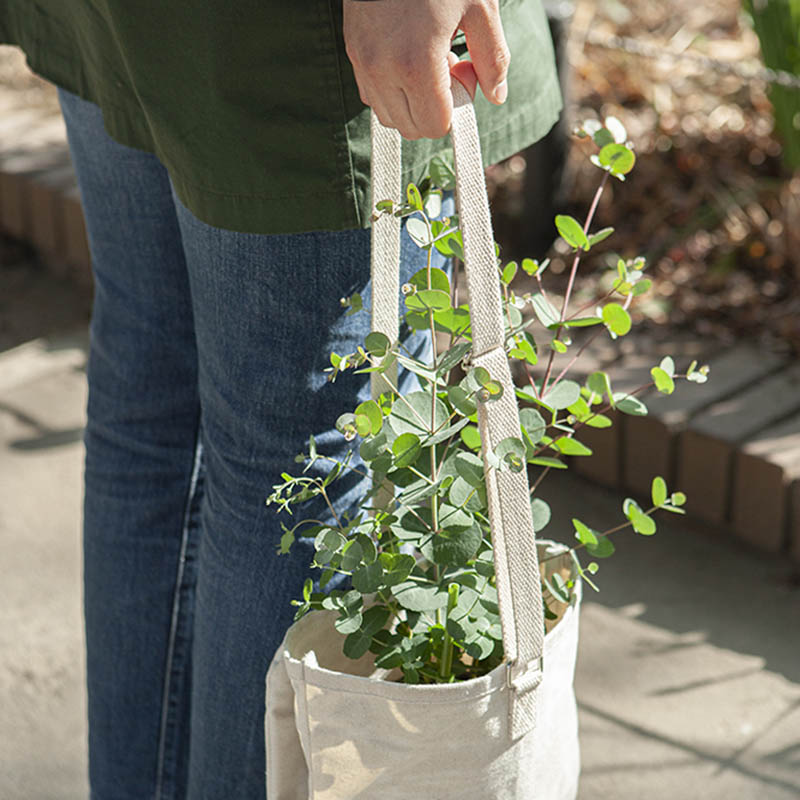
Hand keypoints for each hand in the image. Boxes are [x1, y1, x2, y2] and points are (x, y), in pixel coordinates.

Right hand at [343, 0, 507, 139]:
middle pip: (412, 128)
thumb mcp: (479, 7)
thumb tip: (497, 95)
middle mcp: (382, 70)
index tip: (464, 72)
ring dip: (413, 101)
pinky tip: (407, 57)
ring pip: (390, 116)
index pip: (436, 125)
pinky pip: (373, 95)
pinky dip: (393, 90)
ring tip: (427, 61)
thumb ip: (493, 58)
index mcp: (415, 63)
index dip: (456, 108)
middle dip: (435, 109)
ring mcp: (363, 62)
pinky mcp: (353, 52)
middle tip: (449, 67)